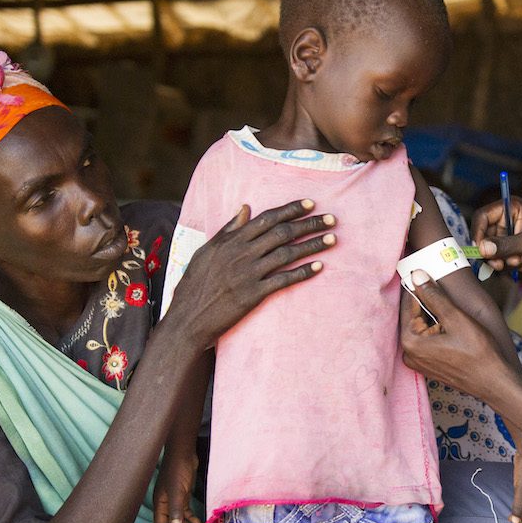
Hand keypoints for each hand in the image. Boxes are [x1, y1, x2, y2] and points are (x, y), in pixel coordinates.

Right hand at [153, 449, 202, 522]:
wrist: (184, 453)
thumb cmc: (177, 470)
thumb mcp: (177, 490)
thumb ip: (176, 508)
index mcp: (160, 503)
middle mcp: (166, 503)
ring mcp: (175, 499)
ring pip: (180, 518)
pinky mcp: (183, 494)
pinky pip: (186, 510)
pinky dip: (192, 518)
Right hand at [173, 200, 335, 346]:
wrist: (187, 318)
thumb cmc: (195, 284)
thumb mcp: (206, 251)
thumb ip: (228, 229)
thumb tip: (245, 207)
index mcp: (231, 241)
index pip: (267, 219)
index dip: (291, 210)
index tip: (311, 204)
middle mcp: (241, 253)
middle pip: (282, 233)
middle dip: (310, 224)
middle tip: (332, 219)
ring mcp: (248, 274)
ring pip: (287, 254)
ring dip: (313, 245)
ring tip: (333, 239)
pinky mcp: (253, 295)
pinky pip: (284, 280)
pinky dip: (303, 272)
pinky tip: (320, 267)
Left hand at [399, 271, 516, 402]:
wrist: (495, 383)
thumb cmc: (478, 352)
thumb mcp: (456, 318)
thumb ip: (434, 296)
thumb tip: (416, 275)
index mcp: (410, 343)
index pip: (408, 305)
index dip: (419, 287)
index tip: (426, 272)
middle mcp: (409, 355)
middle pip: (413, 317)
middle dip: (427, 302)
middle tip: (441, 287)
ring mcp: (418, 362)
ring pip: (422, 328)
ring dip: (434, 315)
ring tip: (451, 307)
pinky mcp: (429, 366)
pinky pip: (428, 340)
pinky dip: (437, 329)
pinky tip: (452, 324)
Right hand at [471, 197, 521, 282]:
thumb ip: (506, 245)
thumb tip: (481, 248)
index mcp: (511, 208)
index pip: (483, 216)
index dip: (477, 232)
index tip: (478, 249)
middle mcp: (506, 220)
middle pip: (482, 234)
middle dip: (488, 250)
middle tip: (497, 262)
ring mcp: (507, 236)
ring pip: (487, 249)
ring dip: (496, 259)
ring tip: (512, 262)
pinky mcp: (509, 251)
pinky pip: (495, 259)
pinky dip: (503, 264)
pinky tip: (519, 263)